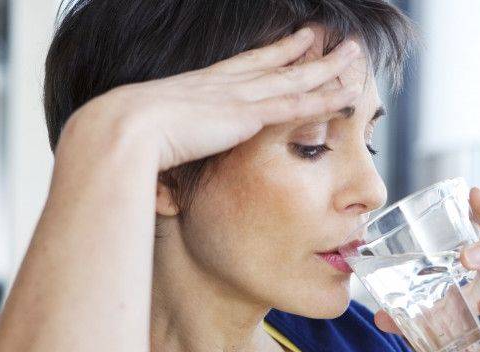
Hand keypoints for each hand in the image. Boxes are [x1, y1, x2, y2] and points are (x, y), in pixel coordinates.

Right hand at [53, 26, 363, 172]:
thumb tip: (163, 185)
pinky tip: (349, 92)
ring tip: (355, 55)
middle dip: (307, 51)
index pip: (246, 66)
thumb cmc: (127, 144)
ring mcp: (240, 97)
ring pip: (297, 78)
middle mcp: (226, 85)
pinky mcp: (250, 115)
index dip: (273, 53)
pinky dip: (326, 97)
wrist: (124, 133)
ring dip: (328, 67)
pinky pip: (299, 104)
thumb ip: (168, 158)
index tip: (292, 42)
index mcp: (201, 88)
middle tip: (331, 38)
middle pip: (278, 63)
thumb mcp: (151, 145)